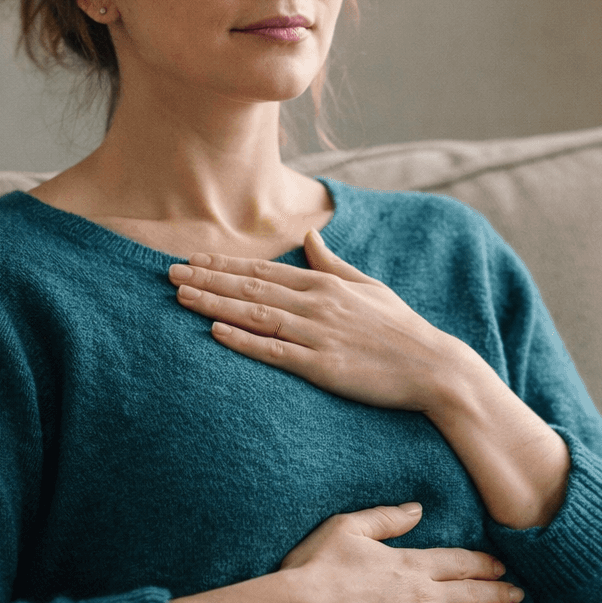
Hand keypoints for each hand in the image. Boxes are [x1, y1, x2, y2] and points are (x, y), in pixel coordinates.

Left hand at [168, 230, 474, 412]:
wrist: (433, 366)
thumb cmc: (401, 328)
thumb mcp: (369, 287)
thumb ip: (333, 263)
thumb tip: (310, 236)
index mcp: (326, 284)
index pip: (265, 270)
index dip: (225, 265)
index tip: (193, 259)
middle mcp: (318, 304)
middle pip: (251, 288)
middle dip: (207, 279)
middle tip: (168, 273)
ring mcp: (319, 334)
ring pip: (256, 315)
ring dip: (214, 304)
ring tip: (181, 297)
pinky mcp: (322, 366)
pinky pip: (275, 351)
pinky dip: (244, 340)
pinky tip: (215, 332)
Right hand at [278, 502, 522, 602]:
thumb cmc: (316, 571)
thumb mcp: (347, 528)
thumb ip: (386, 518)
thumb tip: (418, 509)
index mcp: (411, 563)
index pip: (461, 562)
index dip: (485, 564)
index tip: (501, 566)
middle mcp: (424, 596)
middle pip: (473, 592)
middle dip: (500, 592)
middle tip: (520, 593)